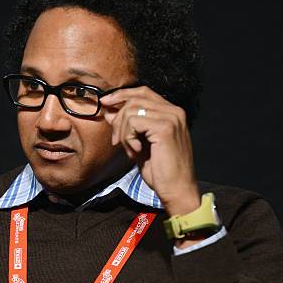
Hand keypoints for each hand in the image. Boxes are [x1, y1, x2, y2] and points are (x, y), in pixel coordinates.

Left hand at [100, 86, 199, 217]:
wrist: (177, 190)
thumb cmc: (161, 172)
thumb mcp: (139, 145)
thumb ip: (127, 127)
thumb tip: (109, 111)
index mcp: (171, 113)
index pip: (143, 92)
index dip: (122, 95)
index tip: (105, 103)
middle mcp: (174, 111)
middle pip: (135, 98)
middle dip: (118, 118)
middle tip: (116, 141)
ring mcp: (171, 118)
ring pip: (131, 110)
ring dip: (123, 132)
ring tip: (130, 150)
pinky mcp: (165, 128)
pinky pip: (133, 122)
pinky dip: (128, 137)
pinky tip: (135, 151)